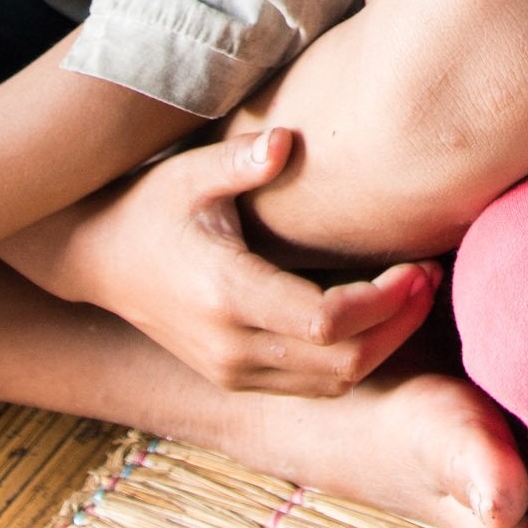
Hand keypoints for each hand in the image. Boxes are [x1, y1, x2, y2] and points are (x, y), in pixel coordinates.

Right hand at [49, 122, 437, 395]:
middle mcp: (231, 346)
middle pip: (341, 364)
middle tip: (430, 278)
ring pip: (332, 384)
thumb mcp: (190, 173)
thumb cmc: (152, 206)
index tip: (417, 264)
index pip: (325, 321)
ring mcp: (231, 370)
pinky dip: (354, 361)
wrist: (97, 259)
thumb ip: (240, 160)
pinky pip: (312, 387)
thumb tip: (287, 140)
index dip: (384, 301)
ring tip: (414, 294)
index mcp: (226, 294)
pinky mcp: (234, 377)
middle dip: (398, 325)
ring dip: (383, 347)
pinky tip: (377, 318)